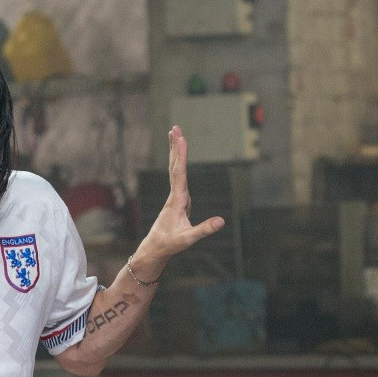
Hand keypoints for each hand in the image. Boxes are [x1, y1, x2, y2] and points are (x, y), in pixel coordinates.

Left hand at [133, 126, 224, 272]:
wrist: (155, 248)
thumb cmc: (169, 243)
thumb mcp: (188, 239)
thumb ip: (204, 229)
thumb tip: (221, 221)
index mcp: (177, 201)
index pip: (179, 174)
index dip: (181, 156)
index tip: (181, 139)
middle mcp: (175, 195)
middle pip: (174, 166)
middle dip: (175, 147)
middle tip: (175, 128)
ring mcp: (176, 196)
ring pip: (175, 169)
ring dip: (176, 151)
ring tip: (176, 134)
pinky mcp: (178, 200)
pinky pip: (178, 176)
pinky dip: (179, 162)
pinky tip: (179, 154)